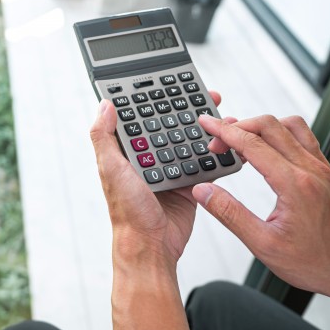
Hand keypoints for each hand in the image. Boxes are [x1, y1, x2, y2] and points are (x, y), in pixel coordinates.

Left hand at [90, 91, 224, 267]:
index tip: (165, 82)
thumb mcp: (111, 169)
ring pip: (187, 139)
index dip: (150, 99)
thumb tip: (104, 104)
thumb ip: (104, 137)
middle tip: (201, 93)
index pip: (138, 117)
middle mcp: (147, 157)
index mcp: (126, 151)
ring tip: (217, 112)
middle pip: (167, 124)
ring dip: (202, 126)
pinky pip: (202, 161)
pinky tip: (225, 139)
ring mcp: (168, 168)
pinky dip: (214, 150)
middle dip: (183, 108)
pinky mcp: (187, 181)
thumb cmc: (127, 212)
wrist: (152, 247)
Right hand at [194, 114, 329, 302]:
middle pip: (269, 126)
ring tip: (243, 140)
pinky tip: (271, 149)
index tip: (207, 124)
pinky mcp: (328, 174)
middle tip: (218, 141)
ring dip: (262, 127)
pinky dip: (281, 135)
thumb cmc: (317, 263)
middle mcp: (311, 171)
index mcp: (294, 185)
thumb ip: (230, 214)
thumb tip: (204, 191)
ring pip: (290, 126)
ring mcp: (322, 170)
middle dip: (238, 127)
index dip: (224, 131)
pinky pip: (305, 139)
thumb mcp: (264, 244)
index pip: (252, 144)